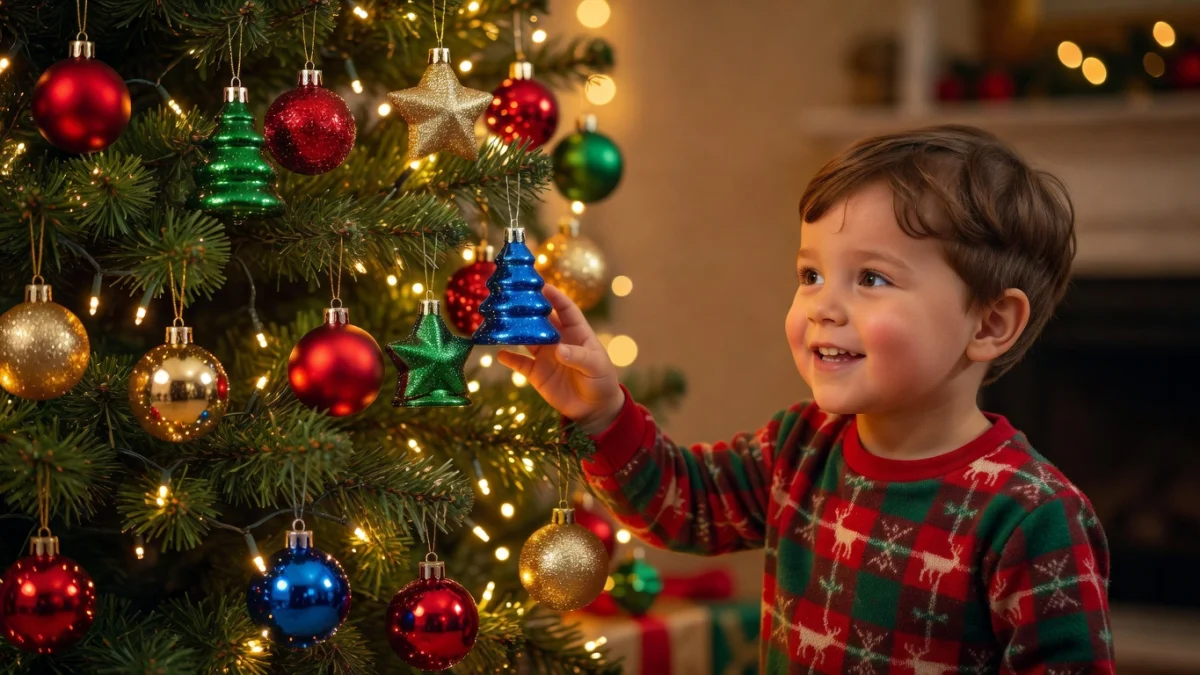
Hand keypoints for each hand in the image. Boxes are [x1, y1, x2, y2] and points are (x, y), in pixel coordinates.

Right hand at [496, 284, 624, 434]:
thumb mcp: (595, 366)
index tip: (542, 286)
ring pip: (527, 338)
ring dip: (515, 330)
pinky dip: (509, 358)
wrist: (594, 409)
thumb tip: (557, 350)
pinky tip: (499, 352)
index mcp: (577, 333)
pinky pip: (520, 363)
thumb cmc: (601, 381)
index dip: (555, 296)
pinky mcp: (537, 373)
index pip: (565, 309)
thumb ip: (577, 356)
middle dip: (528, 308)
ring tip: (500, 320)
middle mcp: (558, 340)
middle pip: (541, 320)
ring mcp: (546, 356)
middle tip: (513, 297)